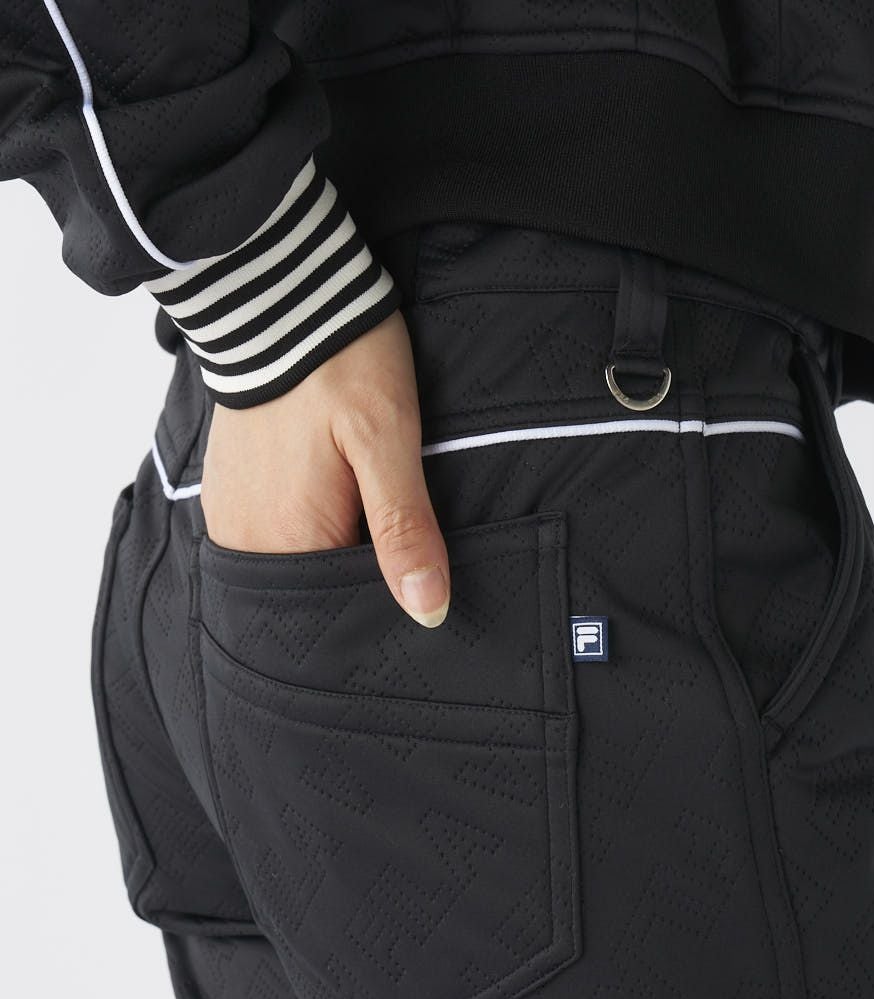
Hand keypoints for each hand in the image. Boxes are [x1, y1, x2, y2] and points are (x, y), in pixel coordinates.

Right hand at [200, 310, 449, 627]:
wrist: (279, 292)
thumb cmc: (342, 361)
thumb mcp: (390, 442)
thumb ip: (404, 529)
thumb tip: (428, 609)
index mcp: (287, 540)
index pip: (339, 613)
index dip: (382, 603)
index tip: (417, 578)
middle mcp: (247, 540)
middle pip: (314, 593)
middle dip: (359, 580)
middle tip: (395, 533)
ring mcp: (232, 515)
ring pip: (296, 564)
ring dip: (334, 551)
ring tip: (366, 509)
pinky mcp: (229, 491)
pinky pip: (273, 536)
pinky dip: (307, 529)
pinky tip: (336, 497)